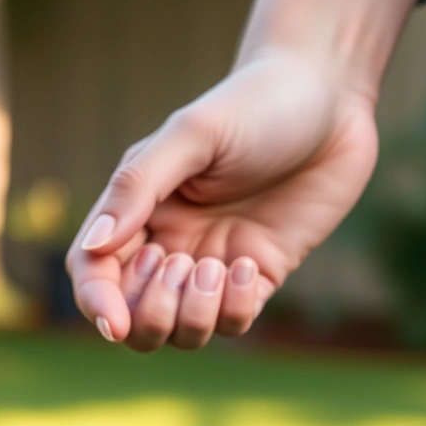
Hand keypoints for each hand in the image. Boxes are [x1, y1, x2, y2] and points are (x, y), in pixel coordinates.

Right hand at [66, 51, 378, 350]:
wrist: (330, 95)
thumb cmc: (255, 103)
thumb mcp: (192, 135)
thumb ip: (138, 187)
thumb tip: (94, 245)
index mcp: (140, 208)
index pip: (96, 270)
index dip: (97, 303)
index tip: (115, 323)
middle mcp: (171, 241)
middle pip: (135, 316)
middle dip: (150, 313)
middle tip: (179, 265)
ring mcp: (217, 261)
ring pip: (184, 330)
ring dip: (193, 316)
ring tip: (221, 265)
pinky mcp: (262, 271)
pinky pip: (236, 321)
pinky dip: (235, 309)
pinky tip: (249, 264)